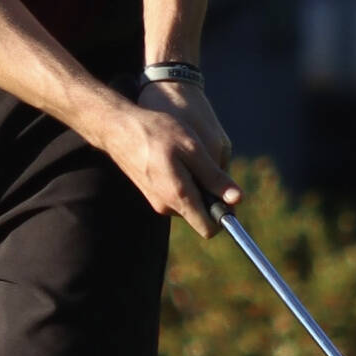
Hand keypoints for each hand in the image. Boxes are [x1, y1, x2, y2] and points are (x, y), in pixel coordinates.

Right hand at [101, 90, 239, 238]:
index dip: (224, 214)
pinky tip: (173, 157)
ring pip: (188, 202)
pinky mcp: (151, 192)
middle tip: (202, 162)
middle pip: (200, 213)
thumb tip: (238, 199)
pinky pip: (175, 194)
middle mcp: (166, 206)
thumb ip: (213, 177)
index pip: (209, 228)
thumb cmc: (156, 132)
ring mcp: (156, 200)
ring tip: (185, 156)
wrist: (118, 127)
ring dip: (194, 185)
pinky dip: (181, 180)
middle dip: (209, 195)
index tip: (228, 194)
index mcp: (178, 197)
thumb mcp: (192, 149)